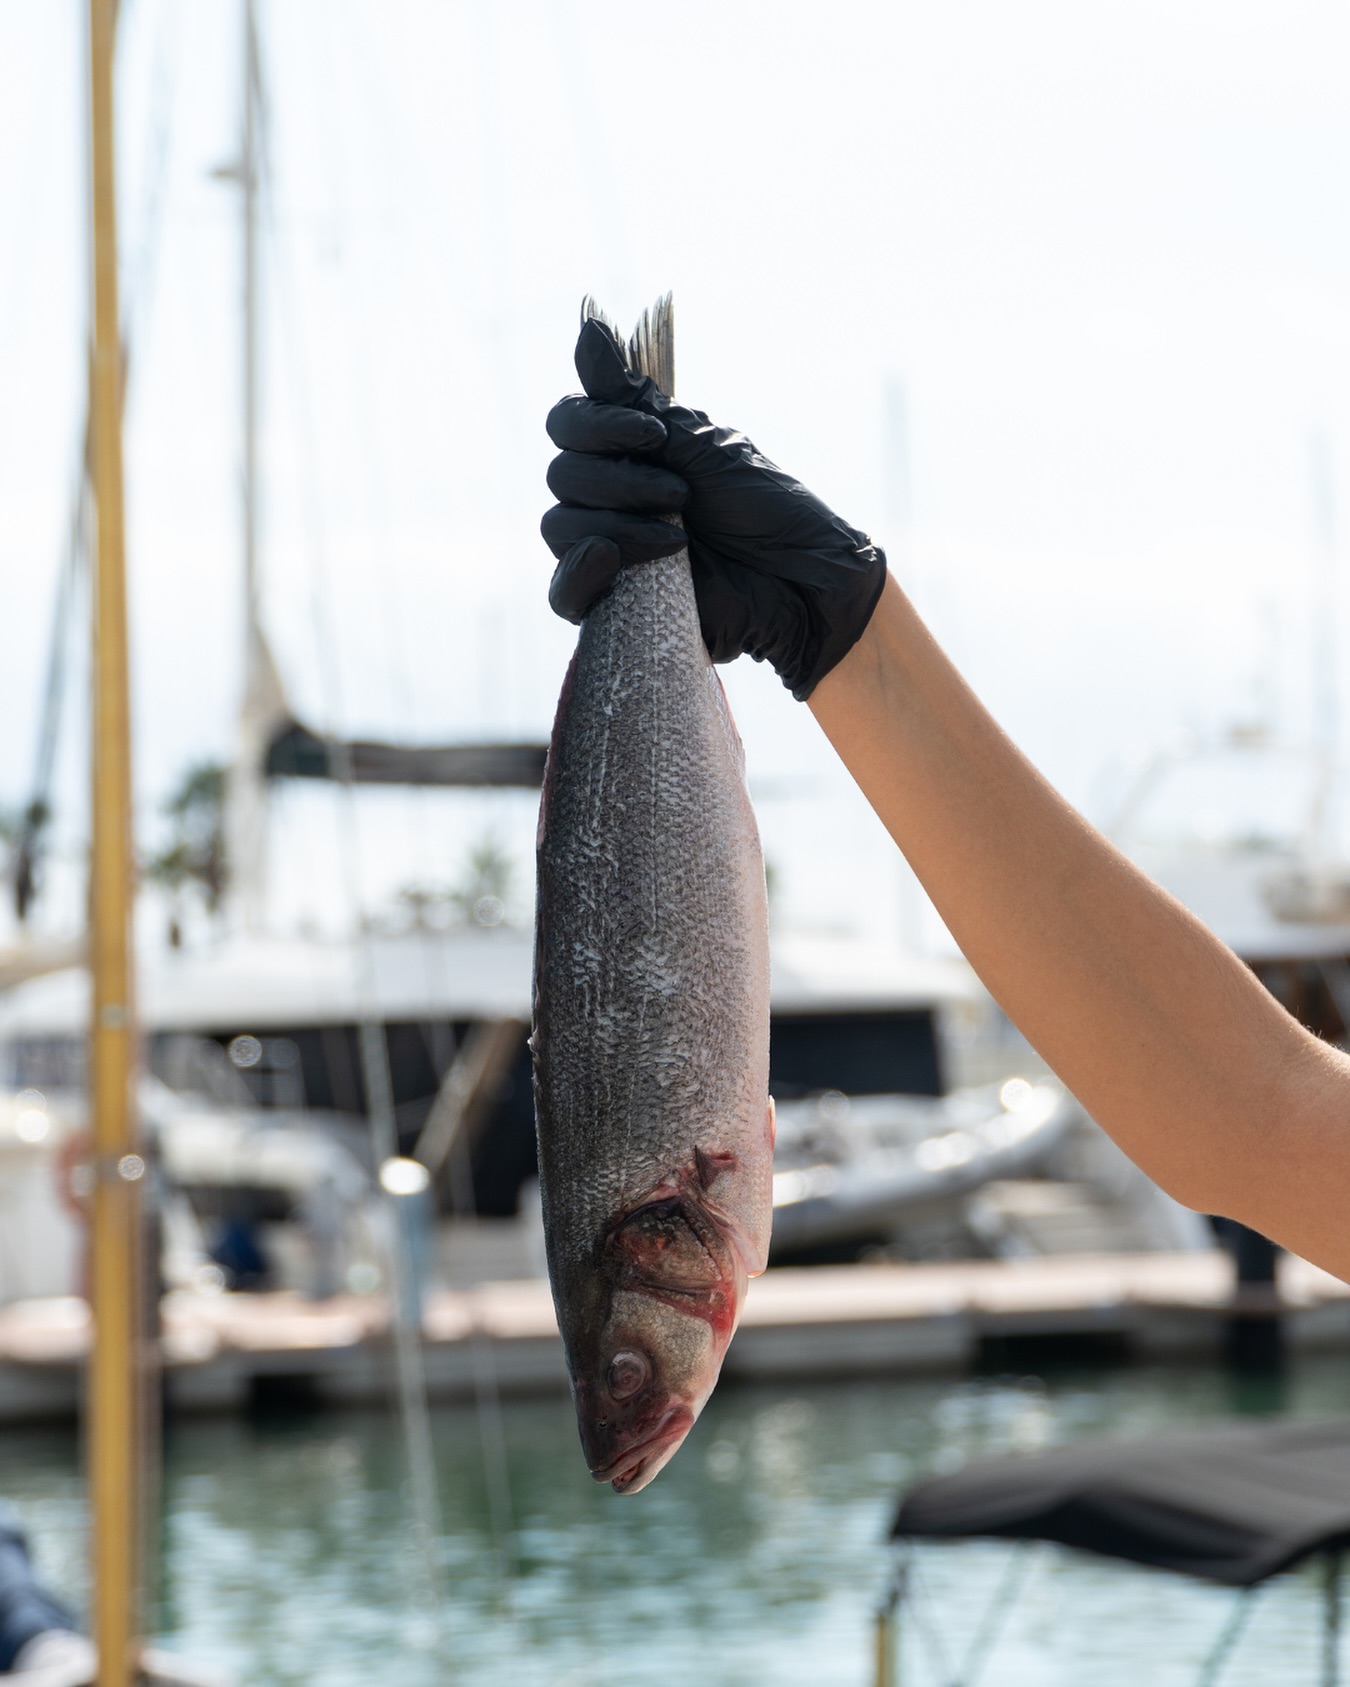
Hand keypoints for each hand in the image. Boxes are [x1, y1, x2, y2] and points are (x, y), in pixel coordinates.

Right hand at [541, 318, 886, 699]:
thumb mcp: (701, 444)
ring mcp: (609, 551)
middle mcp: (610, 497)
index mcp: (629, 452)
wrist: (803, 580)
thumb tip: (587, 324)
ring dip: (616, 523)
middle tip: (682, 495)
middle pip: (561, 476)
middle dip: (619, 480)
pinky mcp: (614, 604)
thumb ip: (635, 398)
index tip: (654, 436)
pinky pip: (563, 594)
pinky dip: (577, 573)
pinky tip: (610, 561)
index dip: (595, 425)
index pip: (567, 425)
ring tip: (677, 536)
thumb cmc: (765, 508)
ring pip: (560, 529)